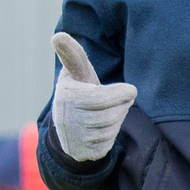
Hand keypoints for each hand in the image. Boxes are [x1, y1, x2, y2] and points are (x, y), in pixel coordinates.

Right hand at [49, 32, 136, 162]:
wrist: (69, 127)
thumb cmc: (80, 92)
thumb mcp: (77, 74)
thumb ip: (73, 56)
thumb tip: (58, 36)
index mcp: (66, 95)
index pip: (100, 99)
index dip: (121, 95)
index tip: (132, 90)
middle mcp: (66, 117)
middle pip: (110, 114)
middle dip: (121, 106)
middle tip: (122, 99)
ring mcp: (73, 137)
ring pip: (110, 129)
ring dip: (117, 119)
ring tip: (111, 111)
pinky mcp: (82, 152)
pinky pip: (106, 145)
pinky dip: (110, 136)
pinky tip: (104, 128)